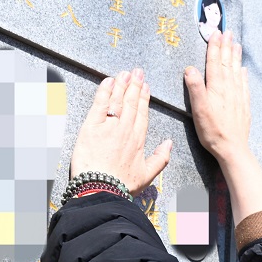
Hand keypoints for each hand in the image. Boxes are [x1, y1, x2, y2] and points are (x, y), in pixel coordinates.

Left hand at [69, 69, 172, 196]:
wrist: (102, 190)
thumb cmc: (123, 185)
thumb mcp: (147, 175)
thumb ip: (160, 158)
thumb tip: (169, 143)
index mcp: (138, 140)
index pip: (142, 113)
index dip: (144, 98)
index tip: (145, 87)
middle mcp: (126, 130)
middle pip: (131, 103)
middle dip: (135, 85)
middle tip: (137, 71)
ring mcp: (109, 127)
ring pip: (117, 100)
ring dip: (121, 84)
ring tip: (125, 73)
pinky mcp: (92, 126)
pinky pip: (100, 104)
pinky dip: (104, 91)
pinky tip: (108, 81)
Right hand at [184, 30, 250, 161]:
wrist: (232, 148)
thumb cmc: (212, 131)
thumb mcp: (198, 110)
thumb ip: (195, 88)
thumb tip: (190, 69)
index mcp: (216, 88)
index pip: (214, 62)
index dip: (214, 47)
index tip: (215, 33)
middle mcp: (229, 88)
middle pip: (227, 63)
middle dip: (226, 46)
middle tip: (228, 32)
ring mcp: (238, 96)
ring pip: (236, 71)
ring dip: (235, 57)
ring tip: (237, 44)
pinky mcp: (243, 105)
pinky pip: (244, 85)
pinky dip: (243, 75)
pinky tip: (243, 70)